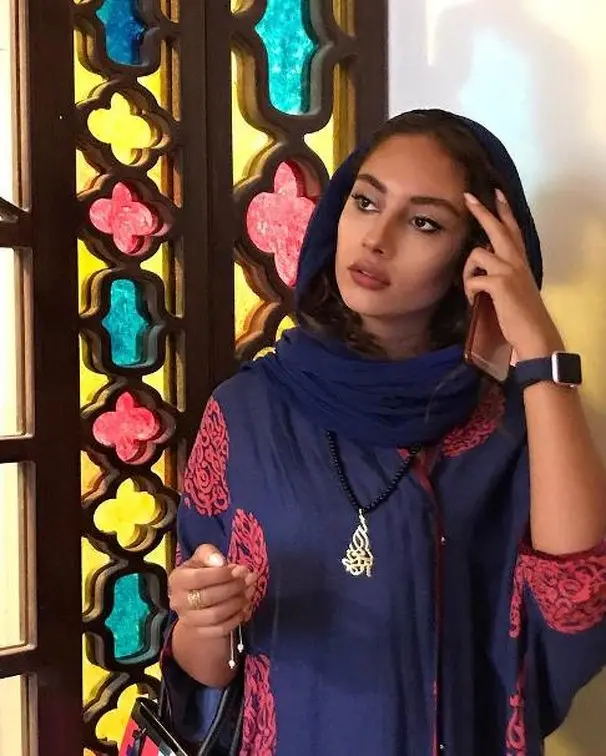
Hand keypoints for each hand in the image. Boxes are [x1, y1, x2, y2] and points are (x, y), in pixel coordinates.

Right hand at [168, 544, 256, 638]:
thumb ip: (209, 554)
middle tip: (249, 580)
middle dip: (233, 588)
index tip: (240, 570)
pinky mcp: (200, 632)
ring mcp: (188, 619)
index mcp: (177, 580)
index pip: (198, 578)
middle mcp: (179, 601)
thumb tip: (220, 562)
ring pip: (216, 615)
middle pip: (208, 597)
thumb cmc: (202, 573)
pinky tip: (245, 606)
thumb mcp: (202, 558)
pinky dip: (237, 618)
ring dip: (237, 603)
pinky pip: (221, 629)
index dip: (222, 574)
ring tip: (249, 592)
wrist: (195, 600)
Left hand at [462, 190, 563, 360]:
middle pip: (497, 228)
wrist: (534, 334)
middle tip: (468, 198)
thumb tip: (482, 270)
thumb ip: (502, 275)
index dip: (504, 210)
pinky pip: (473, 280)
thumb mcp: (514, 289)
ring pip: (477, 253)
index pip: (513, 229)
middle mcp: (517, 261)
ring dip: (467, 271)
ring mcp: (509, 270)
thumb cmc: (522, 317)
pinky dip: (469, 291)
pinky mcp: (500, 283)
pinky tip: (474, 302)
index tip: (496, 193)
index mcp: (521, 262)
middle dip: (481, 212)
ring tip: (472, 290)